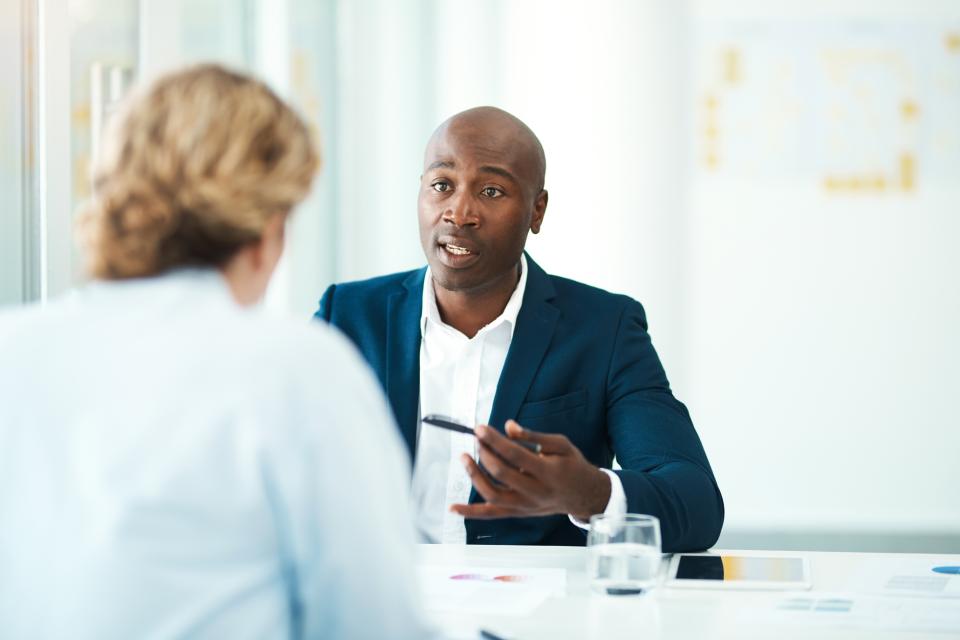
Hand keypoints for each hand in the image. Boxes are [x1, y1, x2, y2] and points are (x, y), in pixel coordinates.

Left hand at [449, 420, 610, 521]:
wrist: (583, 495)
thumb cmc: (572, 465)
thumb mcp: (560, 444)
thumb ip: (533, 436)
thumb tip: (508, 426)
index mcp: (548, 472)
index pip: (515, 455)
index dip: (495, 440)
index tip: (480, 428)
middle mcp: (535, 492)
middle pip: (501, 474)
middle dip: (485, 453)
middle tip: (477, 438)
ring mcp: (525, 506)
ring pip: (493, 495)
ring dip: (474, 476)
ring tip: (465, 458)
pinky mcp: (518, 513)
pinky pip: (491, 514)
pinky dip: (471, 512)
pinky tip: (453, 507)